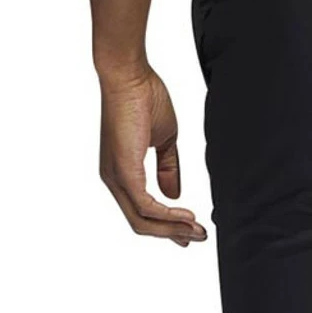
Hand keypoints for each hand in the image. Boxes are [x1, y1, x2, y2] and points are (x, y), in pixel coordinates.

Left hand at [98, 65, 207, 246]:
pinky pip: (145, 205)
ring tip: (196, 231)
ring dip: (171, 229)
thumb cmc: (144, 96)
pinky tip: (185, 215)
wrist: (130, 74)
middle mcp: (114, 179)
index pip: (142, 210)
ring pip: (142, 220)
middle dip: (171, 233)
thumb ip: (168, 167)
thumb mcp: (164, 137)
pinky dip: (167, 215)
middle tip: (197, 237)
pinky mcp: (124, 172)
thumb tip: (173, 194)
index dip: (166, 224)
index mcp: (122, 171)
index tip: (188, 232)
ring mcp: (116, 177)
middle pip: (141, 222)